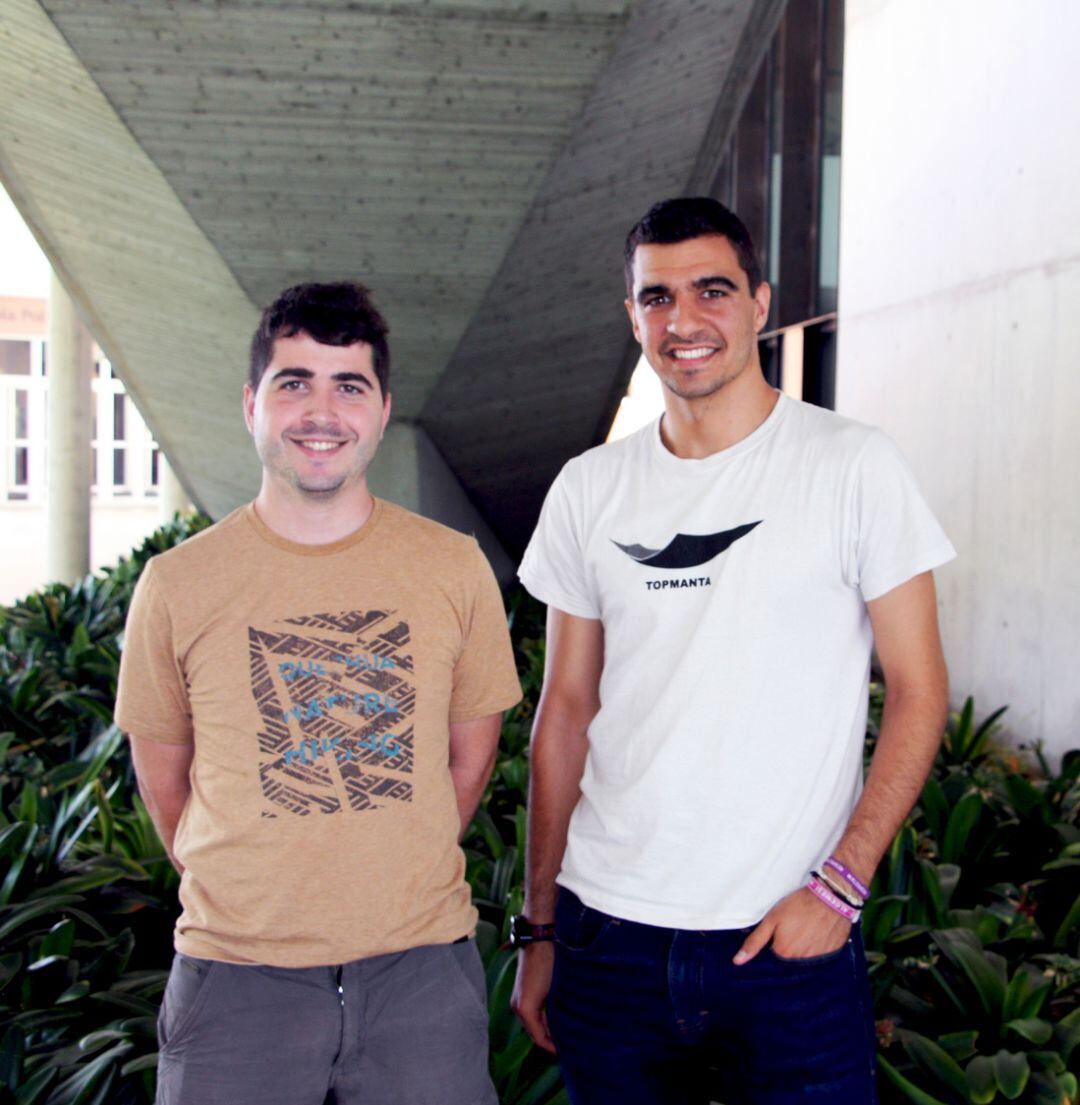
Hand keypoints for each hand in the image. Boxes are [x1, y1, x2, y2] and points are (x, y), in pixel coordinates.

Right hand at [510, 942, 556, 1052]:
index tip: (565, 1051)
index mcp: (525, 1009)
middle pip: (534, 1032)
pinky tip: (555, 1018)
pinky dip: (542, 1019)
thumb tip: (559, 1033)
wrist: (539, 940)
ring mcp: (518, 999)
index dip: (551, 1046)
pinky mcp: (522, 992)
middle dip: (548, 1040)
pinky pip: (532, 1013)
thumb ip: (553, 1016)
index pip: (538, 1038)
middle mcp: (518, 1007)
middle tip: (566, 1045)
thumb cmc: (547, 964)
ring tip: (562, 1034)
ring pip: (533, 1023)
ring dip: (545, 1029)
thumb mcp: (553, 992)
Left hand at [733, 886, 851, 964]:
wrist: (830, 898)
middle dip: (789, 944)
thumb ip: (755, 941)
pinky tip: (817, 932)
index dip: (774, 941)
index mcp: (783, 953)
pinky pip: (820, 955)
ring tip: (806, 927)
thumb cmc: (798, 905)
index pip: (773, 954)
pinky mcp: (831, 954)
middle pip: (789, 957)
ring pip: (804, 957)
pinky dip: (817, 946)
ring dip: (803, 946)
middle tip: (794, 926)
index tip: (780, 930)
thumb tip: (738, 961)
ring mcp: (817, 959)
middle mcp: (800, 961)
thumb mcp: (772, 919)